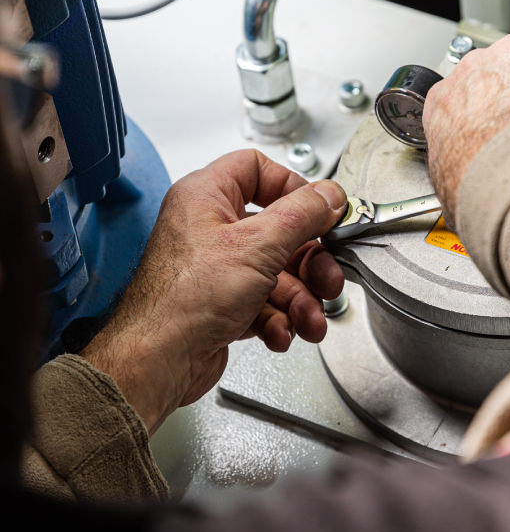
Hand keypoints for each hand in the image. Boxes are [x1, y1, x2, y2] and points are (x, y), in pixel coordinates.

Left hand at [81, 150, 346, 434]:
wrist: (159, 362)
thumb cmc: (184, 301)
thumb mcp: (258, 246)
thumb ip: (302, 215)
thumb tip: (329, 195)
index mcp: (208, 197)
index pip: (257, 169)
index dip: (293, 188)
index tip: (320, 212)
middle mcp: (211, 229)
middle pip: (280, 231)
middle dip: (310, 262)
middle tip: (327, 278)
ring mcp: (218, 269)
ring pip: (278, 273)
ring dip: (301, 300)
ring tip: (309, 318)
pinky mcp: (224, 304)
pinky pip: (265, 303)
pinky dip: (279, 319)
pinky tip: (279, 332)